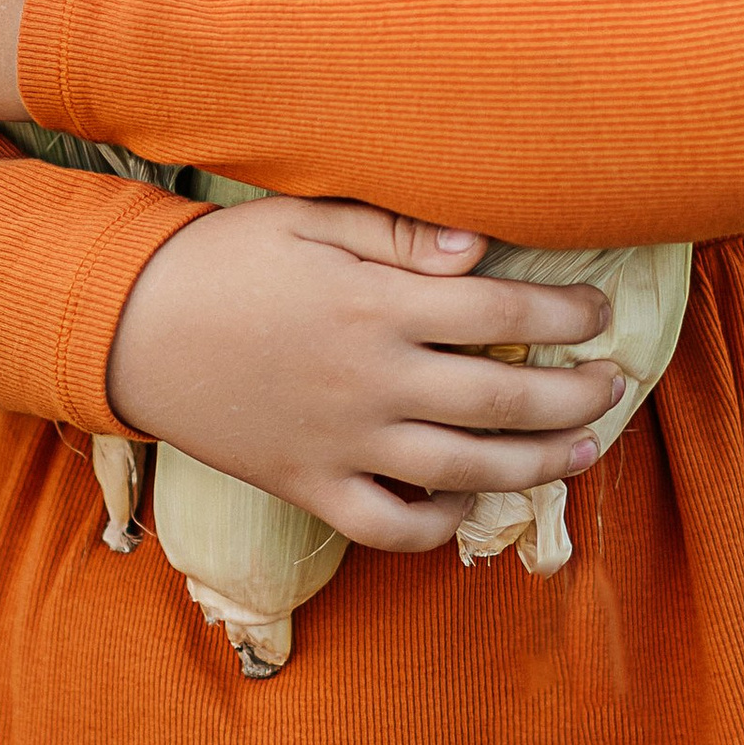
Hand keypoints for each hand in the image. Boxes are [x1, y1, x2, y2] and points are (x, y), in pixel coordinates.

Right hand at [106, 200, 622, 551]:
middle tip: (616, 383)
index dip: (563, 316)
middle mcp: (370, 383)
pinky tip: (469, 502)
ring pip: (463, 470)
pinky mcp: (309, 486)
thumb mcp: (306, 219)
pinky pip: (388, 525)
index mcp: (373, 308)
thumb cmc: (223, 261)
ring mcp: (341, 444)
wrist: (127, 329)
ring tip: (582, 450)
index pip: (498, 315)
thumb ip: (397, 234)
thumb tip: (482, 249)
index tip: (601, 314)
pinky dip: (438, 525)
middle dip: (572, 394)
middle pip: (500, 400)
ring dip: (536, 465)